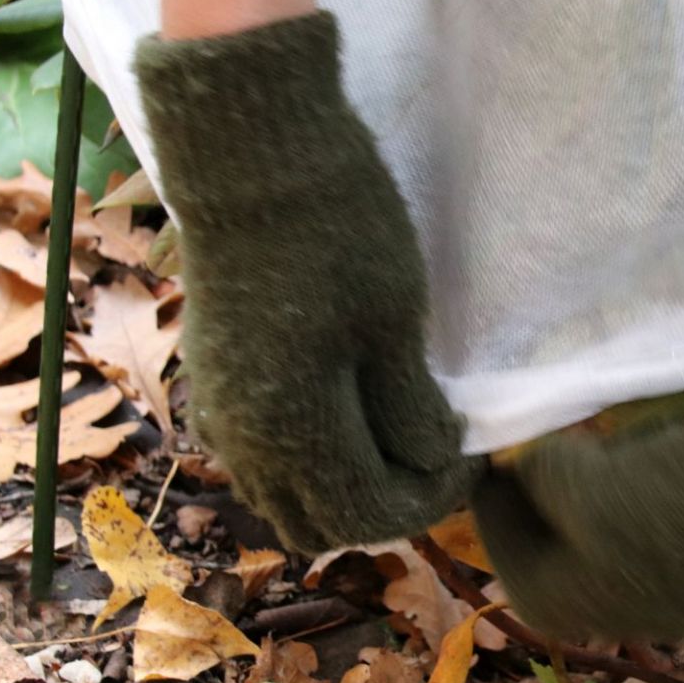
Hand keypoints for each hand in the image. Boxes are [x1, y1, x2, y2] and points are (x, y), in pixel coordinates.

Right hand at [135, 13, 478, 552]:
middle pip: (321, 523)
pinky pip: (259, 459)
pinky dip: (306, 461)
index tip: (474, 455)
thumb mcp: (396, 322)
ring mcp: (217, 414)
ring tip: (395, 435)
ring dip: (342, 489)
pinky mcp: (209, 383)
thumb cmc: (337, 233)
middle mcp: (241, 441)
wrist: (251, 159)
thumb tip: (431, 461)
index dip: (433, 497)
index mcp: (289, 433)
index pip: (371, 513)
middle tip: (436, 453)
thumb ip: (411, 408)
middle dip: (386, 504)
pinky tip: (345, 413)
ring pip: (283, 498)